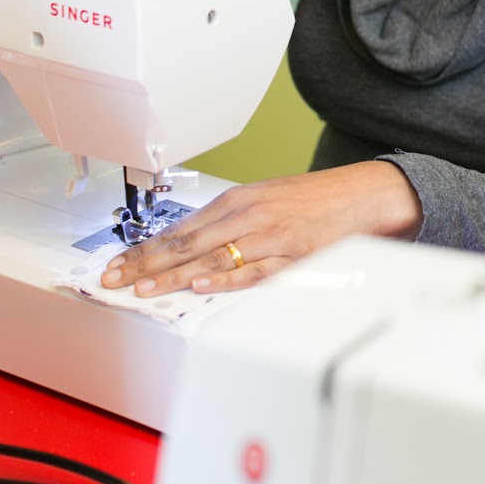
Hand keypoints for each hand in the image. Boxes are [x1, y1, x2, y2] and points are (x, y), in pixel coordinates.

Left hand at [99, 161, 421, 295]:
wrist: (370, 194)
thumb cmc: (321, 201)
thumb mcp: (269, 200)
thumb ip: (232, 222)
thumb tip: (191, 247)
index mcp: (240, 200)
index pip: (180, 228)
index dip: (145, 249)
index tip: (117, 264)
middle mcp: (251, 214)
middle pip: (188, 242)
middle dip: (146, 263)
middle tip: (114, 279)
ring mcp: (273, 235)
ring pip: (214, 257)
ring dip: (174, 275)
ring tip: (143, 289)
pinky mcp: (296, 255)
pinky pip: (256, 270)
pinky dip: (227, 278)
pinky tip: (202, 284)